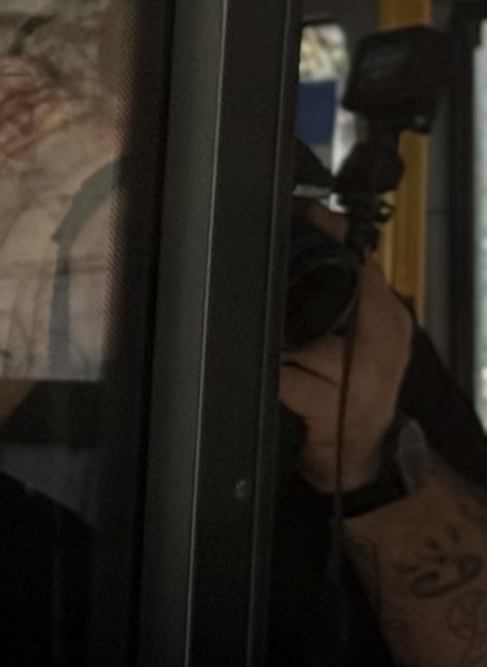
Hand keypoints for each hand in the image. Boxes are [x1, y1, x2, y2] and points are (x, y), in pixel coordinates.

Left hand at [281, 259, 415, 495]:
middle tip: (280, 301)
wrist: (357, 453)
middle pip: (340, 296)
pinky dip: (277, 379)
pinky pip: (289, 380)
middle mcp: (385, 343)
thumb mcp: (360, 341)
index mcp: (389, 321)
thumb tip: (321, 243)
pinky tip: (283, 383)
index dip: (336, 236)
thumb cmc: (351, 394)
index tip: (313, 213)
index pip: (365, 267)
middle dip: (300, 296)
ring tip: (289, 362)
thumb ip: (350, 299)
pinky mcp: (337, 407)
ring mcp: (364, 377)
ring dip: (285, 350)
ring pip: (305, 342)